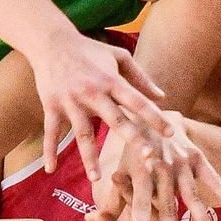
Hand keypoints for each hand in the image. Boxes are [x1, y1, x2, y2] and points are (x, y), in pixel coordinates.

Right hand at [27, 32, 167, 175]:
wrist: (51, 41)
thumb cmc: (89, 50)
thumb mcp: (117, 57)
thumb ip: (141, 78)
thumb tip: (163, 97)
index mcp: (111, 81)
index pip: (137, 101)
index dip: (154, 117)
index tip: (170, 133)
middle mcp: (93, 92)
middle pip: (115, 120)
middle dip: (133, 138)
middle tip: (148, 158)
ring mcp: (71, 101)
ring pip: (82, 133)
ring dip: (89, 157)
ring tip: (96, 179)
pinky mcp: (51, 105)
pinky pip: (51, 132)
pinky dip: (50, 151)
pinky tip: (51, 169)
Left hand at [90, 114, 220, 220]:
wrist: (151, 112)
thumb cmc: (131, 150)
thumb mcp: (118, 169)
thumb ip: (112, 197)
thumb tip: (95, 220)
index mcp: (139, 171)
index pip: (140, 201)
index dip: (140, 220)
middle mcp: (161, 168)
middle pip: (167, 204)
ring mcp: (181, 162)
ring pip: (191, 193)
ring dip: (200, 216)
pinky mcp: (196, 156)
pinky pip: (211, 176)